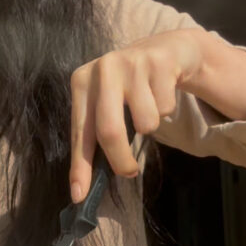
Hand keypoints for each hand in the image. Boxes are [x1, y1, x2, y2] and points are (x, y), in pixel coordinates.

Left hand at [69, 27, 245, 201]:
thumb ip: (95, 138)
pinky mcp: (158, 62)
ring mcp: (131, 62)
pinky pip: (166, 108)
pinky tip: (161, 91)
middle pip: (110, 131)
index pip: (80, 132)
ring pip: (145, 123)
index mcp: (82, 82)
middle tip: (129, 171)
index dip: (79, 167)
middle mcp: (102, 68)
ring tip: (148, 108)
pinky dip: (167, 109)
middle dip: (121, 160)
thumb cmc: (129, 87)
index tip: (79, 196)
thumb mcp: (106, 105)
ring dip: (151, 126)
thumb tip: (82, 188)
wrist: (165, 50)